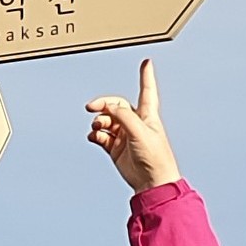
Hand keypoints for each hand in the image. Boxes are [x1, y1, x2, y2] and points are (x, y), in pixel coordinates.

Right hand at [84, 57, 181, 192]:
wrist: (151, 182)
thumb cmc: (154, 156)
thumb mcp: (140, 131)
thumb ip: (124, 116)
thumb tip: (108, 108)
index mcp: (147, 115)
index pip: (147, 90)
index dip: (146, 76)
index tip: (146, 63)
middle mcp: (135, 123)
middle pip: (116, 105)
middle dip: (103, 104)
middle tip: (91, 107)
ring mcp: (124, 135)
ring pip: (106, 120)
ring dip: (98, 121)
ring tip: (97, 127)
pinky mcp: (116, 149)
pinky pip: (101, 136)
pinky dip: (95, 134)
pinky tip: (94, 136)